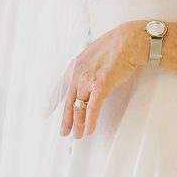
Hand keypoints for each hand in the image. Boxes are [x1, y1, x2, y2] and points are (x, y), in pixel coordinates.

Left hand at [60, 22, 146, 138]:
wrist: (129, 41)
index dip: (54, 102)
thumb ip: (87, 67)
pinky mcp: (100, 87)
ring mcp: (88, 81)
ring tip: (78, 134)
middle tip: (64, 131)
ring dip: (78, 124)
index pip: (60, 88)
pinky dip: (90, 121)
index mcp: (75, 65)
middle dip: (66, 120)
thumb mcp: (93, 53)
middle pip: (68, 102)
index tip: (47, 112)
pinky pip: (92, 109)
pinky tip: (89, 130)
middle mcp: (78, 74)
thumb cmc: (117, 45)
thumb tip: (89, 76)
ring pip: (79, 108)